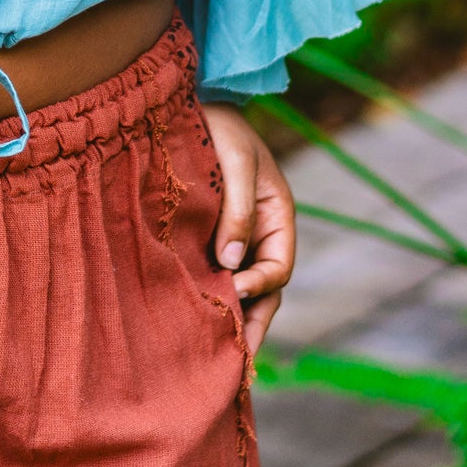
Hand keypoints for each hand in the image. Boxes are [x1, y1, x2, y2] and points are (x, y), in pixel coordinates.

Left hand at [201, 103, 294, 354]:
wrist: (188, 102)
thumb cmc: (219, 127)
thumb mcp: (237, 162)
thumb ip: (238, 210)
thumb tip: (231, 264)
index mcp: (278, 217)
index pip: (277, 268)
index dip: (259, 284)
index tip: (232, 289)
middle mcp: (258, 234)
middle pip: (263, 292)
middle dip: (251, 326)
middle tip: (237, 364)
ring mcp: (232, 238)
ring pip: (239, 290)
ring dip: (230, 321)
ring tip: (216, 362)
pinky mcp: (203, 239)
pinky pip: (211, 276)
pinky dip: (208, 300)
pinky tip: (191, 324)